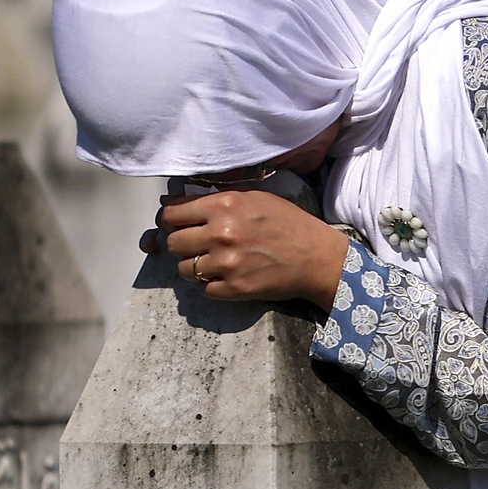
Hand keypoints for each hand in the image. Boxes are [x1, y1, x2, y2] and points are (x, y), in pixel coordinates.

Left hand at [142, 190, 345, 306]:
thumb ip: (213, 198)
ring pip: (184, 269)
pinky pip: (202, 290)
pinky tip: (226, 276)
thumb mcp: (253, 198)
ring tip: (213, 262)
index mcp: (224, 206)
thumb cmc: (288, 224)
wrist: (317, 257)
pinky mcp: (234, 289)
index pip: (171, 214)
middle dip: (182, 244)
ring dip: (194, 267)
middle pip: (173, 243)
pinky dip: (210, 285)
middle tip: (198, 245)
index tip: (177, 224)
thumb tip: (170, 200)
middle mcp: (221, 233)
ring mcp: (227, 264)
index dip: (170, 220)